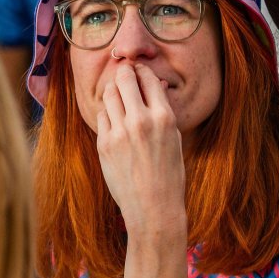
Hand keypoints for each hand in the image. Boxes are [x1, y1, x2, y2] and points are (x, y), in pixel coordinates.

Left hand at [96, 63, 186, 243]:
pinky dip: (108, 113)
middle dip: (123, 72)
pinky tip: (115, 118)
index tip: (138, 69)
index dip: (141, 70)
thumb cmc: (169, 174)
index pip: (147, 79)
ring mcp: (120, 132)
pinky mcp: (104, 144)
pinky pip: (102, 116)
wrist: (154, 208)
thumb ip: (163, 112)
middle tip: (124, 71)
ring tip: (118, 93)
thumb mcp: (175, 139)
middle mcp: (140, 120)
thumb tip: (155, 87)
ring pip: (109, 95)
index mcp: (164, 117)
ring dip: (114, 90)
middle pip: (124, 79)